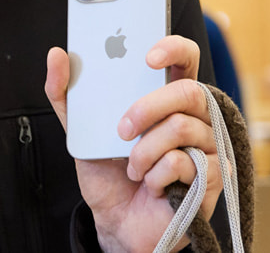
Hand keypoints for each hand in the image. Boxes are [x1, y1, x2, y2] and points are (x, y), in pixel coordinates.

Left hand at [45, 36, 221, 252]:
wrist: (117, 221)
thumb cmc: (108, 173)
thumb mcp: (81, 131)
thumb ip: (67, 94)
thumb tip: (57, 54)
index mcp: (168, 99)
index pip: (184, 59)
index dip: (173, 48)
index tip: (147, 56)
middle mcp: (195, 117)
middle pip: (188, 91)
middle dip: (148, 107)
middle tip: (121, 129)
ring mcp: (207, 146)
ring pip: (181, 127)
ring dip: (143, 152)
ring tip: (132, 167)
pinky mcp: (213, 176)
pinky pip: (181, 162)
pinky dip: (155, 176)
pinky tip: (152, 185)